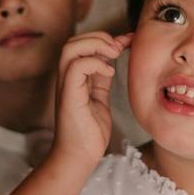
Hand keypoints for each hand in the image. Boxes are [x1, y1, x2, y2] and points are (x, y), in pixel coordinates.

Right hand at [54, 31, 132, 167]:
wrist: (80, 157)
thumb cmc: (89, 134)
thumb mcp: (100, 99)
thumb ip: (101, 80)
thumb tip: (110, 63)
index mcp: (74, 78)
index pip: (83, 46)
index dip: (105, 38)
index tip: (128, 40)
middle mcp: (67, 79)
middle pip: (73, 41)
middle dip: (99, 37)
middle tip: (119, 47)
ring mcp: (66, 86)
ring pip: (70, 48)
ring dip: (95, 45)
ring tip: (114, 54)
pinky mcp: (69, 96)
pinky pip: (76, 66)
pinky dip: (95, 63)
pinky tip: (109, 72)